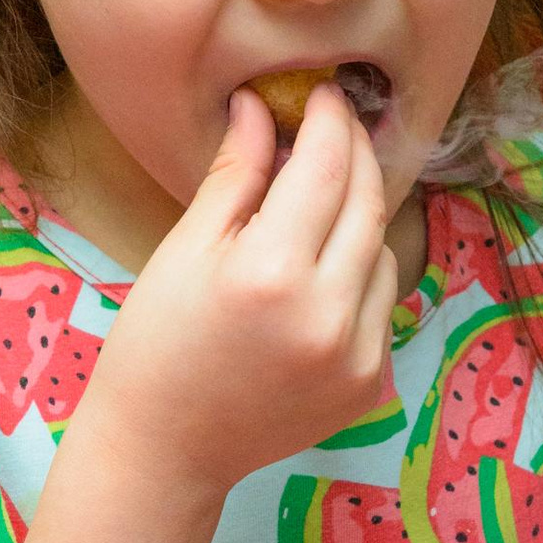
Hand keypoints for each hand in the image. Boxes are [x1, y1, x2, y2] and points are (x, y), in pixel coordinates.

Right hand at [86, 87, 398, 503]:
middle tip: (335, 123)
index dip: (329, 120)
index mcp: (272, 272)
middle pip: (368, 201)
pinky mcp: (370, 382)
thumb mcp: (185, 249)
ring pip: (385, 250)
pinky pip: (384, 303)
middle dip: (356, 152)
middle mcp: (327, 313)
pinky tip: (320, 275)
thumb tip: (260, 105)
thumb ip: (237, 174)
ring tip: (316, 207)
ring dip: (360, 215)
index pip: (325, 167)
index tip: (322, 93)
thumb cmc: (157, 343)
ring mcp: (357, 354)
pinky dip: (362, 274)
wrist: (166, 449)